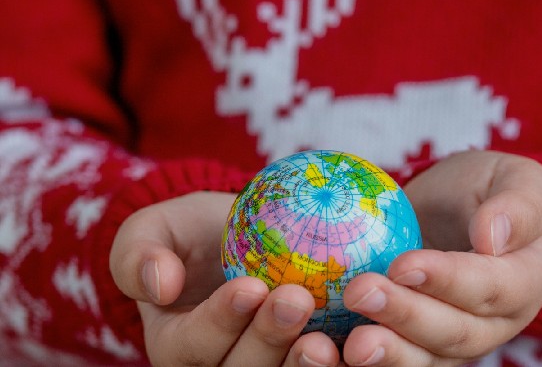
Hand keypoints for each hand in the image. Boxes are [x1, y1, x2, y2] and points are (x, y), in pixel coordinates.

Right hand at [109, 191, 340, 366]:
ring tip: (326, 339)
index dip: (221, 322)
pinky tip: (362, 341)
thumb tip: (157, 284)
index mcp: (179, 347)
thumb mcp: (154, 229)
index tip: (248, 286)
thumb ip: (138, 254)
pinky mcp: (301, 361)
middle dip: (267, 340)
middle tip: (296, 300)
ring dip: (303, 365)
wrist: (240, 240)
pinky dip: (341, 363)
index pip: (194, 345)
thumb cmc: (193, 235)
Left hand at [341, 151, 541, 365]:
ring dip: (387, 353)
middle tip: (360, 293)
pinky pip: (394, 358)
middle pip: (452, 332)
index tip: (403, 264)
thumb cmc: (488, 188)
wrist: (460, 209)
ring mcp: (452, 340)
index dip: (447, 280)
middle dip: (406, 316)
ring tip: (351, 345)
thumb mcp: (516, 179)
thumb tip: (492, 236)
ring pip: (423, 358)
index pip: (489, 287)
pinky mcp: (416, 343)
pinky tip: (331, 351)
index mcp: (523, 282)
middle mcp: (492, 323)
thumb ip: (517, 205)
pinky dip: (364, 361)